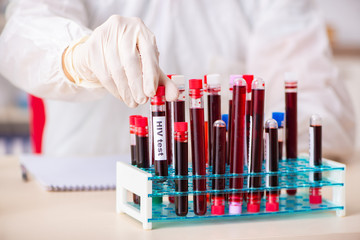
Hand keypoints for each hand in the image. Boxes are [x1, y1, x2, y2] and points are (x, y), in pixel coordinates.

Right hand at [62, 15, 177, 106]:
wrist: (103, 49)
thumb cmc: (131, 57)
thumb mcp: (148, 66)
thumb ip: (162, 81)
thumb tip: (174, 96)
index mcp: (141, 30)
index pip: (148, 52)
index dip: (150, 74)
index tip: (151, 93)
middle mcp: (123, 27)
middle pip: (130, 61)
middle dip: (137, 85)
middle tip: (141, 101)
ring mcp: (105, 35)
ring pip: (115, 69)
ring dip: (125, 90)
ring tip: (132, 101)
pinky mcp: (92, 46)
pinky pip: (103, 72)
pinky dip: (114, 88)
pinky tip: (121, 95)